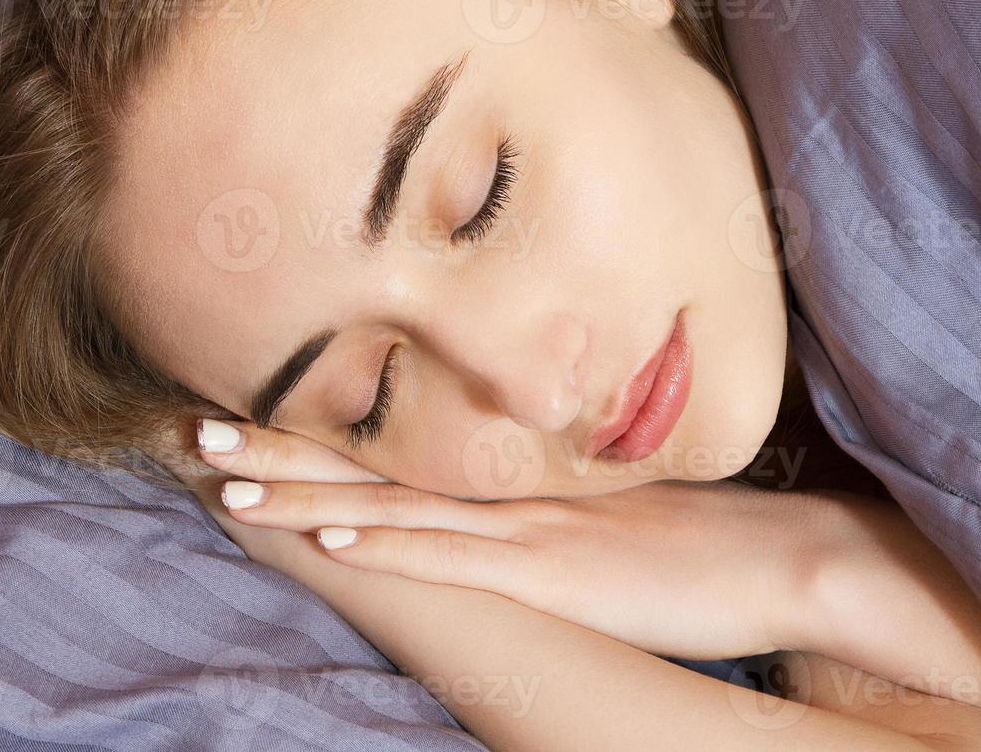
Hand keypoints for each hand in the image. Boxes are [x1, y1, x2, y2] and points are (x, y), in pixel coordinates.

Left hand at [193, 417, 834, 661]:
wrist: (786, 555)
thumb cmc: (710, 543)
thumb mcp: (615, 515)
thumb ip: (559, 502)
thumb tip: (515, 504)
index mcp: (524, 473)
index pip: (405, 446)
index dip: (322, 431)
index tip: (249, 412)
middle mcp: (515, 485)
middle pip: (379, 459)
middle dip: (283, 445)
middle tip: (194, 424)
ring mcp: (532, 523)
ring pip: (397, 500)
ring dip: (306, 490)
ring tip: (222, 475)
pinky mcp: (557, 570)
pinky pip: (458, 556)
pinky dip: (391, 543)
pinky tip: (331, 534)